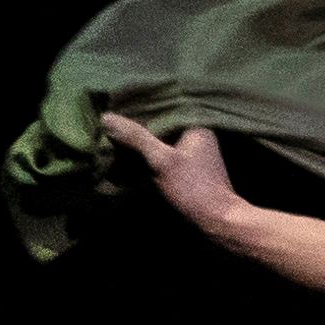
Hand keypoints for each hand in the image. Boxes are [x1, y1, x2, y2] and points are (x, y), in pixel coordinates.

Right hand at [102, 112, 242, 230]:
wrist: (218, 221)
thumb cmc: (194, 188)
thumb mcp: (162, 160)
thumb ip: (136, 137)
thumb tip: (106, 116)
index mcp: (195, 124)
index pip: (161, 107)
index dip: (136, 106)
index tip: (111, 103)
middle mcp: (196, 134)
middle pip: (158, 124)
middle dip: (135, 125)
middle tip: (106, 120)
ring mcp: (191, 152)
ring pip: (158, 140)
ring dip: (138, 141)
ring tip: (111, 133)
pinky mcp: (186, 169)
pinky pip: (161, 154)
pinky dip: (145, 154)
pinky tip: (126, 153)